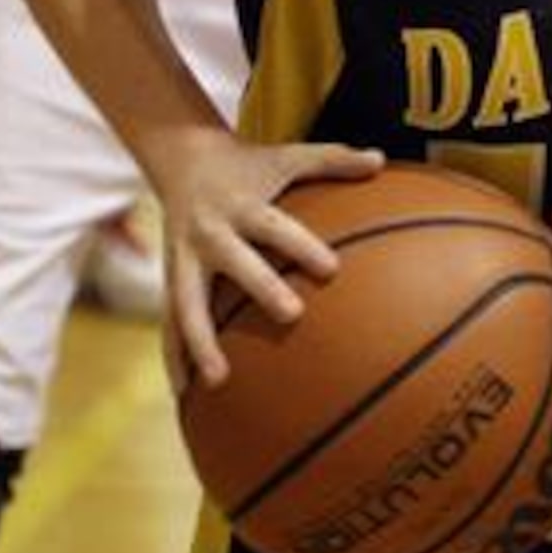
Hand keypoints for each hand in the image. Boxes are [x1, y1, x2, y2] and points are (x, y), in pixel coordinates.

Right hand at [152, 132, 384, 389]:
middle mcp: (211, 232)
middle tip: (292, 315)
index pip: (274, 224)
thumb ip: (333, 159)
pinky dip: (175, 357)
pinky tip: (185, 396)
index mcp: (242, 204)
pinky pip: (169, 322)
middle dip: (260, 286)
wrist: (182, 158)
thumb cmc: (249, 165)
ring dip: (199, 341)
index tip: (332, 268)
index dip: (301, 243)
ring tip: (219, 380)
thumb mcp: (287, 156)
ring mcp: (184, 258)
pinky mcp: (169, 279)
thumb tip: (382, 159)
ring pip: (186, 302)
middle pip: (233, 261)